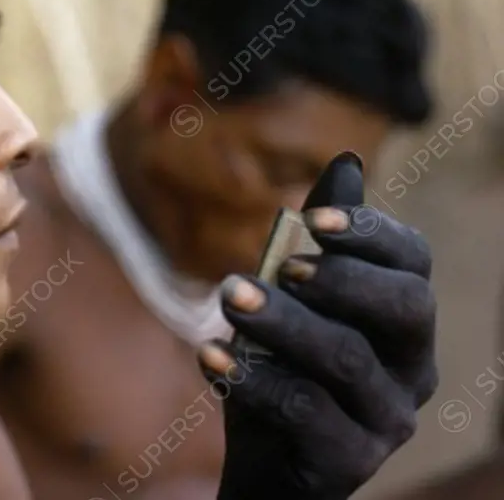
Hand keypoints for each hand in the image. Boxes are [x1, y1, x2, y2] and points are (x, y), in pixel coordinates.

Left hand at [204, 151, 436, 499]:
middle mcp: (412, 368)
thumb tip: (345, 162)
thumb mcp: (291, 303)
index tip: (311, 219)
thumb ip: (313, 243)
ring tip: (228, 296)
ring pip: (347, 358)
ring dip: (281, 321)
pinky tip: (210, 354)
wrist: (262, 461)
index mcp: (402, 319)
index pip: (413, 263)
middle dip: (340, 277)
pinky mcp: (350, 462)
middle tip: (280, 265)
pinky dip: (251, 378)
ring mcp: (387, 419)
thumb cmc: (280, 367)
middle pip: (406, 307)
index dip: (370, 233)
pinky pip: (304, 412)